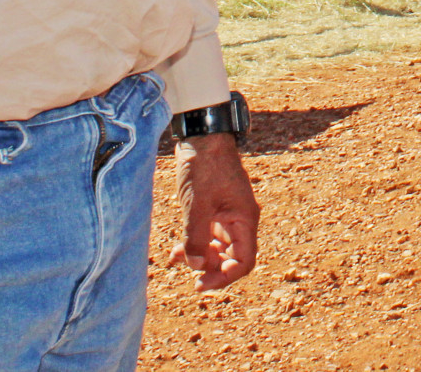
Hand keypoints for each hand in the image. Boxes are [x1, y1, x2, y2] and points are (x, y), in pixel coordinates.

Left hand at [172, 134, 258, 290]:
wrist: (202, 137)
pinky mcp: (214, 208)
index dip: (225, 277)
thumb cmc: (204, 166)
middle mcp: (239, 219)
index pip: (244, 260)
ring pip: (218, 247)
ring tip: (178, 258)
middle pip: (232, 257)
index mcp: (244, 219)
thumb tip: (195, 265)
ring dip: (200, 257)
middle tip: (189, 275)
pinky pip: (208, 234)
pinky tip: (176, 250)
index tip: (202, 283)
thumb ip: (197, 236)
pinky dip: (194, 243)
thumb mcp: (198, 203)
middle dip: (211, 268)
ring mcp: (227, 214)